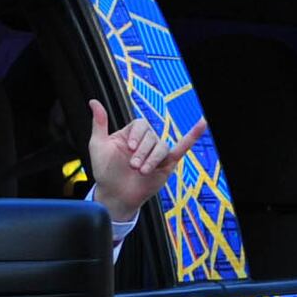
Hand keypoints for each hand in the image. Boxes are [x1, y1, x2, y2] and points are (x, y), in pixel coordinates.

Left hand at [86, 101, 206, 223]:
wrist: (114, 195)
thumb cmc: (105, 171)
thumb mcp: (98, 145)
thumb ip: (99, 123)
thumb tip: (94, 102)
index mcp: (132, 134)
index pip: (141, 124)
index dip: (136, 135)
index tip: (128, 148)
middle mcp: (146, 141)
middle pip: (151, 137)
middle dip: (142, 152)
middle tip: (132, 166)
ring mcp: (157, 152)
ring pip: (162, 147)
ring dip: (152, 159)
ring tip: (141, 171)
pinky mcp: (166, 164)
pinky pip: (182, 148)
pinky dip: (192, 136)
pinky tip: (202, 123)